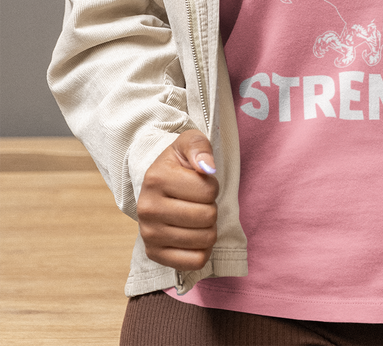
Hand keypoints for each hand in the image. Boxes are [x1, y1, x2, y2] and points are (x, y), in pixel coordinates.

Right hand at [136, 130, 218, 269]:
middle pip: (207, 217)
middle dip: (211, 207)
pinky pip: (195, 262)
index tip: (199, 182)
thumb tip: (208, 168)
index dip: (212, 186)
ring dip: (208, 228)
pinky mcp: (154, 254)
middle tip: (198, 201)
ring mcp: (149, 234)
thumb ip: (200, 148)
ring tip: (195, 216)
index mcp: (156, 178)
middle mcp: (147, 208)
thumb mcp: (189, 142)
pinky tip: (195, 235)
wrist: (156, 184)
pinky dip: (203, 250)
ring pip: (204, 240)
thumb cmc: (178, 162)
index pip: (209, 191)